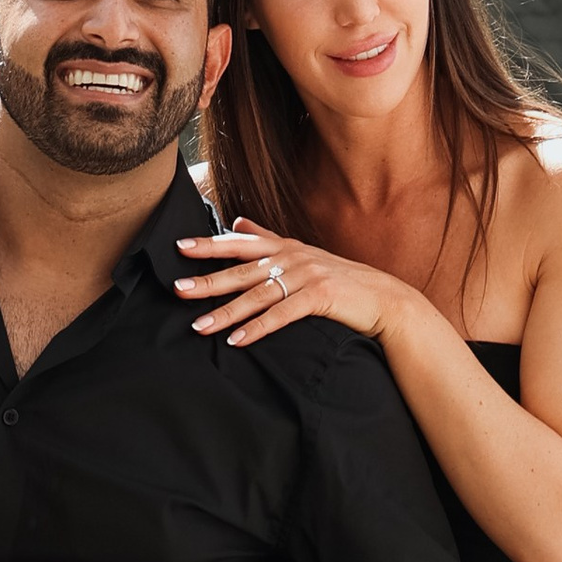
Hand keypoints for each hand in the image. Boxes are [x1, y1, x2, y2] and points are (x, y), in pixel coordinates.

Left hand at [175, 217, 405, 347]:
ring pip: (258, 295)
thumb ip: (268, 238)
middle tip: (178, 290)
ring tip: (199, 325)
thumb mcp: (302, 254)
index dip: (210, 244)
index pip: (239, 243)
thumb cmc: (340, 279)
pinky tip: (237, 340)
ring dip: (227, 312)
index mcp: (285, 246)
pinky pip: (282, 315)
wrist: (383, 298)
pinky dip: (258, 328)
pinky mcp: (321, 297)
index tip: (180, 246)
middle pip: (242, 270)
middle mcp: (293, 257)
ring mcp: (307, 276)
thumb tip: (236, 221)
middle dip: (208, 280)